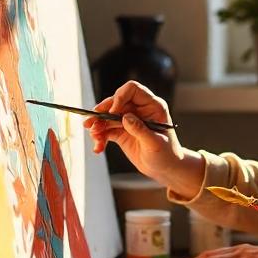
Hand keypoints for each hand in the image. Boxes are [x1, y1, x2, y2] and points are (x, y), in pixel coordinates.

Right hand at [84, 81, 203, 192]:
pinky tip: (98, 148)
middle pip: (115, 101)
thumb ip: (140, 130)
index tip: (112, 112)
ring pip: (107, 116)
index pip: (133, 90)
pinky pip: (106, 130)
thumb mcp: (155, 144)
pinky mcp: (122, 131)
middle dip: (102, 112)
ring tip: (94, 138)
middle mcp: (140, 110)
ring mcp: (129, 120)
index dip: (120, 97)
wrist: (165, 168)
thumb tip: (125, 118)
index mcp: (152, 106)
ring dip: (98, 126)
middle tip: (91, 124)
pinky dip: (100, 137)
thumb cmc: (167, 154)